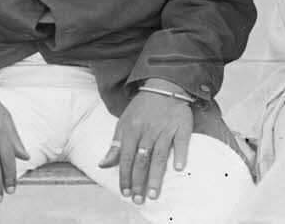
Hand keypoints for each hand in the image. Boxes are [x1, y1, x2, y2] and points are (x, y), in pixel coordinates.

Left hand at [99, 79, 193, 204]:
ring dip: (156, 176)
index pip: (126, 157)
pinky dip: (180, 153)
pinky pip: (181, 141)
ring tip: (154, 194)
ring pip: (159, 155)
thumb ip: (115, 145)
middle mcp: (148, 131)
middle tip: (138, 199)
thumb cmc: (142, 107)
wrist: (164, 85)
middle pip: (142, 160)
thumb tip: (102, 164)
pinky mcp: (181, 126)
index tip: (124, 192)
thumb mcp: (124, 122)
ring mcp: (165, 129)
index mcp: (131, 129)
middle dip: (139, 182)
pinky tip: (178, 167)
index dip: (125, 176)